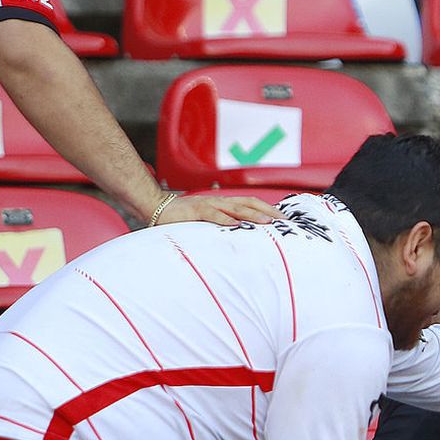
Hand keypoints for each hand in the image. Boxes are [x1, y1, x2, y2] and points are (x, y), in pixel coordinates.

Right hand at [154, 193, 284, 226]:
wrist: (155, 208)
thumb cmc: (183, 218)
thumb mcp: (207, 222)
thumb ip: (223, 226)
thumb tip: (242, 237)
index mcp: (224, 204)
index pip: (251, 203)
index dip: (268, 208)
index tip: (284, 219)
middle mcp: (219, 202)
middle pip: (249, 203)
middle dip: (268, 210)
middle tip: (284, 221)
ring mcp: (207, 205)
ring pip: (235, 208)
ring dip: (252, 215)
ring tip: (267, 222)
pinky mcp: (194, 211)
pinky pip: (212, 214)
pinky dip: (224, 220)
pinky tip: (236, 225)